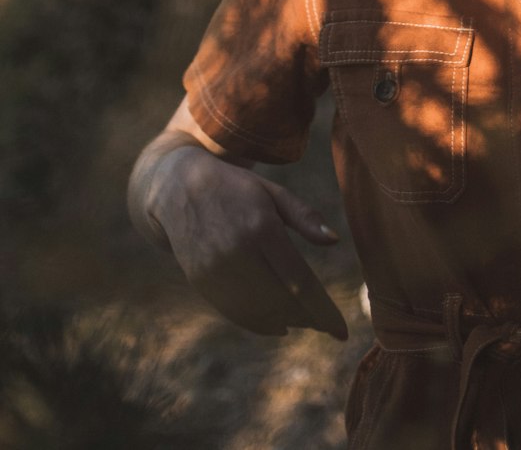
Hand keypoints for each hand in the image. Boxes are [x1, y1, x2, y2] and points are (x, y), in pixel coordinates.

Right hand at [146, 142, 348, 339]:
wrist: (178, 190)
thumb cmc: (237, 189)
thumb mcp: (274, 193)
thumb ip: (305, 217)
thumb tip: (334, 241)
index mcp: (262, 228)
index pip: (300, 281)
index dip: (323, 311)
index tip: (342, 331)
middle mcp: (238, 253)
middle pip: (282, 302)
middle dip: (310, 319)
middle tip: (328, 323)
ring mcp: (216, 271)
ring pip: (259, 312)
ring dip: (287, 322)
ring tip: (308, 321)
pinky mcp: (202, 283)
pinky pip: (236, 313)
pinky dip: (261, 324)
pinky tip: (280, 326)